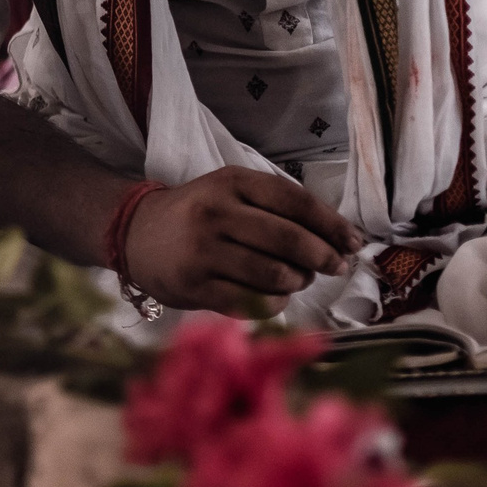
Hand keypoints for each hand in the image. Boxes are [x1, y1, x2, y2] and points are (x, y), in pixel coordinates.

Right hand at [120, 167, 361, 314]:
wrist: (134, 234)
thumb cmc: (197, 214)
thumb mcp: (231, 193)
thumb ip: (279, 208)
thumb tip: (341, 240)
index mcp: (230, 183)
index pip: (296, 202)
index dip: (332, 225)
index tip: (353, 243)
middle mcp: (215, 214)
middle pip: (290, 240)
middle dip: (323, 258)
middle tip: (334, 267)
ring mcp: (202, 252)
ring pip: (275, 275)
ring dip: (298, 282)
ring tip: (298, 280)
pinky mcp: (194, 287)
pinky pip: (253, 302)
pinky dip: (275, 303)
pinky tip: (274, 296)